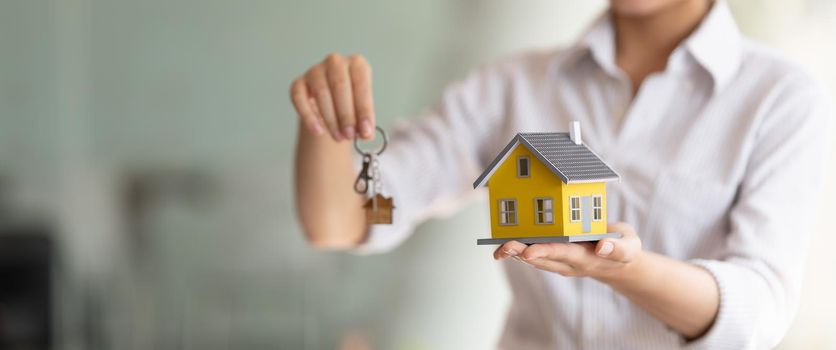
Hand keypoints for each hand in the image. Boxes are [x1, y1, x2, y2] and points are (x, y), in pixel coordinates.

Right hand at [289, 53, 375, 140]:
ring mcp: (315, 71)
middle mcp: (336, 62)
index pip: (362, 86)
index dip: (364, 111)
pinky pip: (300, 98)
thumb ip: (365, 121)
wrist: (330, 100)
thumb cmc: (351, 102)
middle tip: (350, 135)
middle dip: (346, 115)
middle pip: (340, 86)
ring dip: (331, 119)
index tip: (366, 132)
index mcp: (357, 64)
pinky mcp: (298, 82)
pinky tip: (318, 131)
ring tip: (338, 137)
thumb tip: (367, 135)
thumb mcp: (361, 109)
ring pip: (321, 93)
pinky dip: (309, 116)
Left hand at [493, 222, 642, 281]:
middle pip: (544, 259)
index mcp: (588, 258)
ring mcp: (562, 262)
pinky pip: (536, 255)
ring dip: (516, 254)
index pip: (564, 254)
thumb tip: (602, 247)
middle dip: (523, 253)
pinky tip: (504, 245)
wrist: (620, 263)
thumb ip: (618, 247)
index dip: (546, 252)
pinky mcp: (557, 258)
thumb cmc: (625, 249)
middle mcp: (571, 263)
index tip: (529, 252)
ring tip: (498, 249)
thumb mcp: (630, 246)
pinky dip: (520, 250)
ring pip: (536, 260)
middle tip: (503, 248)